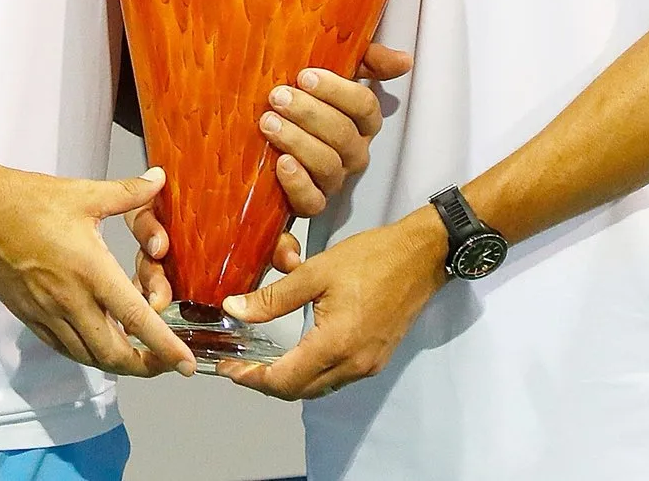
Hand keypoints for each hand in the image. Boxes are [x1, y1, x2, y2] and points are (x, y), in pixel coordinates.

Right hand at [0, 159, 196, 378]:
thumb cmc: (29, 199)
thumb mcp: (82, 193)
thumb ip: (126, 193)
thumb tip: (160, 178)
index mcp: (90, 270)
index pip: (136, 320)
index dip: (164, 347)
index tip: (186, 364)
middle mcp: (70, 300)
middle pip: (113, 353)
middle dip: (144, 366)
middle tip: (163, 362)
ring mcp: (46, 312)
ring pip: (87, 356)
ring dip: (115, 362)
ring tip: (134, 354)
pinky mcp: (28, 315)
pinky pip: (62, 347)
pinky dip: (85, 353)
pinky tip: (94, 342)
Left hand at [213, 206, 448, 399]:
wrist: (420, 258)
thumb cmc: (369, 260)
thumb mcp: (315, 273)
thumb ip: (273, 297)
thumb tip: (234, 309)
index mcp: (336, 344)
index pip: (285, 380)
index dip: (252, 378)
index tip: (228, 368)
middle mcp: (353, 365)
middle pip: (300, 390)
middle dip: (265, 382)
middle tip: (238, 365)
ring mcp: (367, 366)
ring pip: (318, 387)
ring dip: (288, 380)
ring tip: (260, 361)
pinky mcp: (375, 359)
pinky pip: (334, 378)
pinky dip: (310, 373)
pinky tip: (294, 355)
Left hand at [260, 42, 411, 214]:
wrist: (258, 137)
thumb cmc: (299, 98)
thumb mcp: (331, 72)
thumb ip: (366, 60)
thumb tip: (403, 60)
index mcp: (360, 122)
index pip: (365, 107)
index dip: (337, 91)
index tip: (306, 76)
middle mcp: (352, 151)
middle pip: (344, 135)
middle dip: (309, 113)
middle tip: (279, 97)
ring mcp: (333, 178)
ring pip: (328, 165)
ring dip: (298, 142)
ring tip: (269, 123)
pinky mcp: (309, 201)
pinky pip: (313, 201)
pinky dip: (298, 184)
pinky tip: (282, 163)